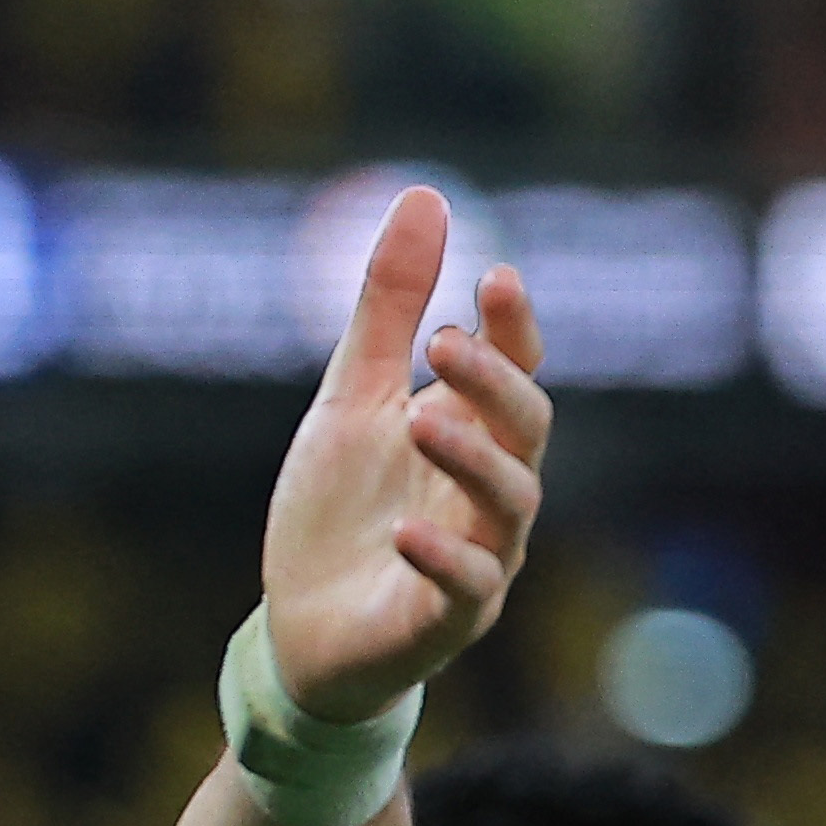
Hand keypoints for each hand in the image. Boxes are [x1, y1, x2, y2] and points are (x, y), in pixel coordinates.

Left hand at [258, 188, 549, 721]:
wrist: (300, 631)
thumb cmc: (338, 513)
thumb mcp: (350, 400)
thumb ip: (387, 310)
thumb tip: (427, 194)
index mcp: (471, 434)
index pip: (515, 371)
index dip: (514, 328)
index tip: (495, 277)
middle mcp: (488, 493)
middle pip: (526, 430)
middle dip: (494, 384)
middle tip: (444, 342)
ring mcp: (477, 560)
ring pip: (509, 504)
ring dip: (472, 459)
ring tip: (421, 419)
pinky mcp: (442, 623)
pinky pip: (463, 591)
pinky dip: (442, 559)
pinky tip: (406, 530)